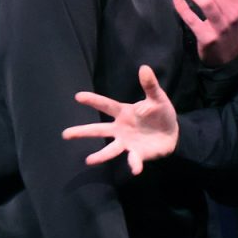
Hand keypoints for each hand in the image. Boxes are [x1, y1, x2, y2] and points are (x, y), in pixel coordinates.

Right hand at [63, 65, 177, 174]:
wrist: (172, 133)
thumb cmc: (160, 113)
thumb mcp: (158, 98)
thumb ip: (150, 85)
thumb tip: (144, 67)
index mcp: (124, 113)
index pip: (106, 105)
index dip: (93, 100)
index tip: (78, 96)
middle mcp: (120, 128)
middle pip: (99, 130)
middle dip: (83, 132)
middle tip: (65, 134)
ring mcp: (127, 142)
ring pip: (110, 149)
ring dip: (100, 155)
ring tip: (89, 160)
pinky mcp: (137, 154)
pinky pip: (134, 160)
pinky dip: (134, 164)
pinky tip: (136, 169)